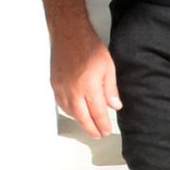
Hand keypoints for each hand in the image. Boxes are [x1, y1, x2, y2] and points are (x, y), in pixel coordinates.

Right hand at [51, 21, 121, 138]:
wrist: (69, 34)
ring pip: (71, 112)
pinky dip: (70, 111)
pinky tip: (76, 113)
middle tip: (98, 135)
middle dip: (91, 128)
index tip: (106, 132)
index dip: (102, 124)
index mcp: (89, 86)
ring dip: (80, 121)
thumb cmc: (90, 47)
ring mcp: (62, 88)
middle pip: (82, 117)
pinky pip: (61, 104)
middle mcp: (73, 91)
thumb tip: (115, 106)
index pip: (97, 112)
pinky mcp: (54, 84)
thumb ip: (111, 89)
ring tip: (89, 126)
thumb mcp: (108, 67)